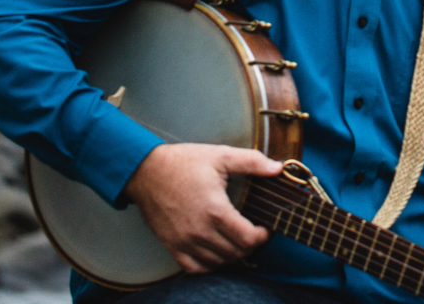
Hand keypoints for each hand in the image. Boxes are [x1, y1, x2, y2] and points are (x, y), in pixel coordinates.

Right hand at [122, 143, 280, 272]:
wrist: (145, 171)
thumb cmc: (183, 163)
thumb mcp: (221, 155)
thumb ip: (252, 162)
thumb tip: (277, 168)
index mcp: (216, 211)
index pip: (249, 239)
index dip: (264, 236)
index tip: (266, 227)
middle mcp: (200, 231)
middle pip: (236, 253)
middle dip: (251, 244)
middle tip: (254, 232)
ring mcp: (184, 241)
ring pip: (218, 262)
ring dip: (232, 254)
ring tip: (237, 239)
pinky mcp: (172, 245)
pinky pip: (195, 268)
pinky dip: (210, 264)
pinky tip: (215, 250)